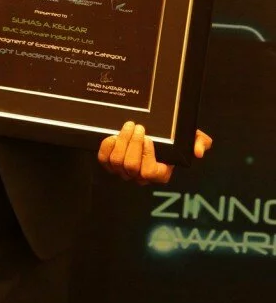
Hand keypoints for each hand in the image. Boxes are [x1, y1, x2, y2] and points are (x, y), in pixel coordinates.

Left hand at [97, 122, 211, 185]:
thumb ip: (200, 142)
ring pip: (117, 162)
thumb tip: (198, 152)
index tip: (149, 138)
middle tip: (138, 127)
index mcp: (160, 173)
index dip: (147, 156)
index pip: (150, 173)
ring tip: (129, 126)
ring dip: (122, 141)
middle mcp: (140, 176)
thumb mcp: (189, 136)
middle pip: (130, 166)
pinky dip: (107, 146)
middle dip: (133, 144)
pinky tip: (114, 135)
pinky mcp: (110, 164)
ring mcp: (123, 171)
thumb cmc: (172, 137)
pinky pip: (104, 159)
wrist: (150, 130)